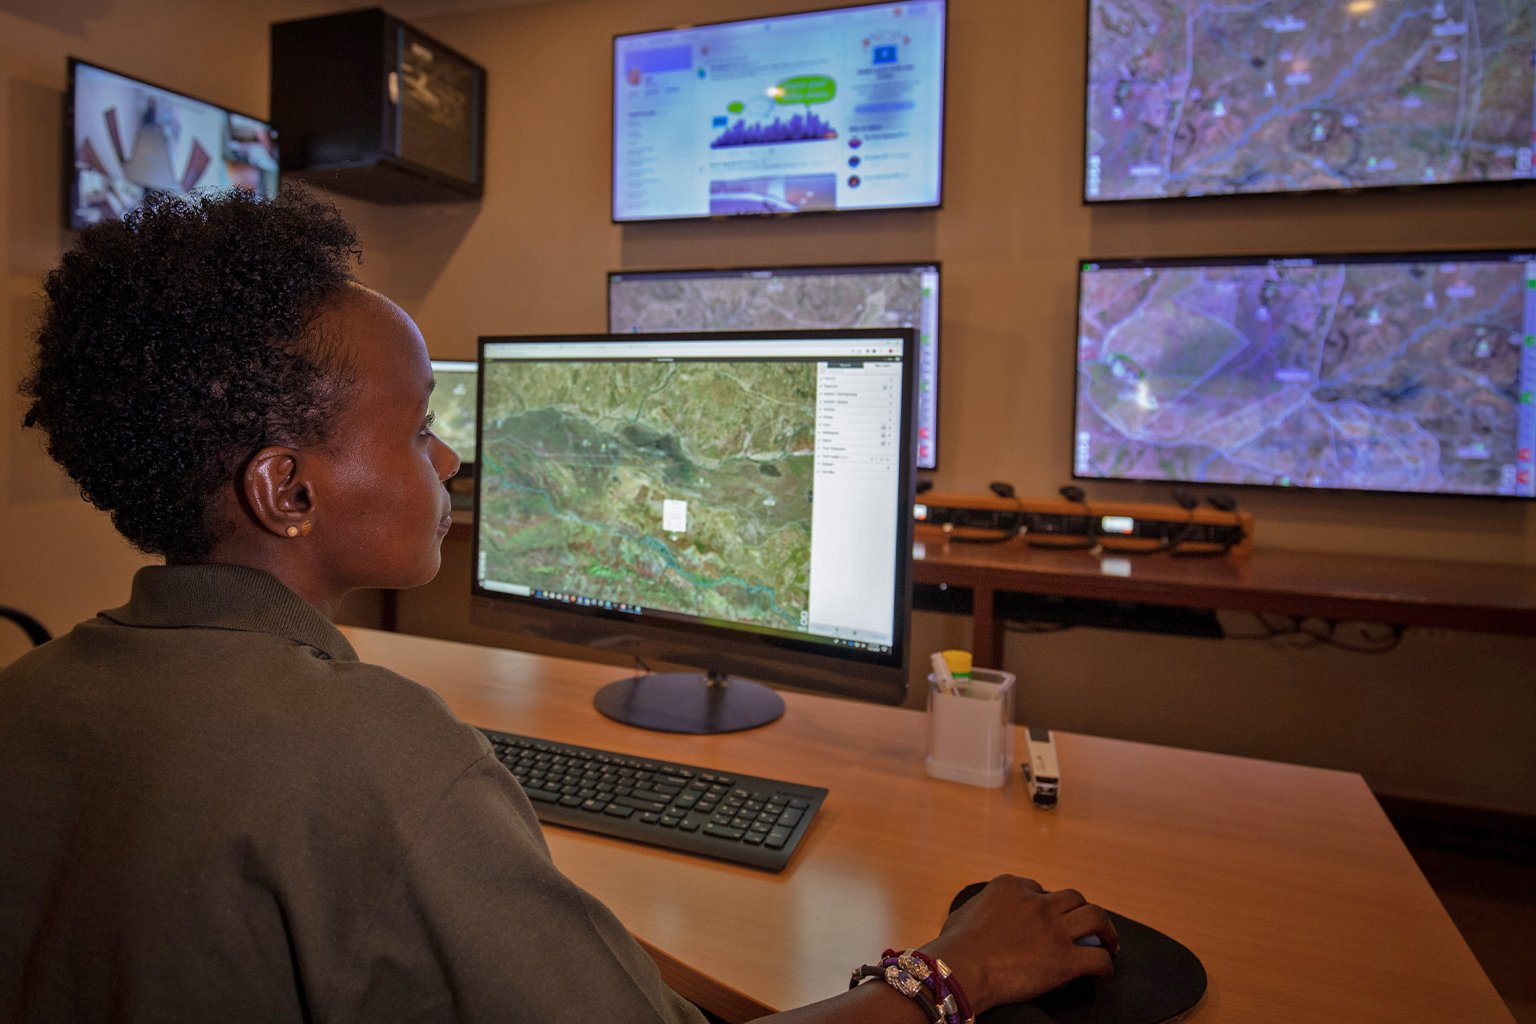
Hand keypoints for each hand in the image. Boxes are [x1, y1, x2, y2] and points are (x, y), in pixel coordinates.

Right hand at [921, 874, 1117, 1012]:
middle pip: (1073, 897)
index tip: (1046, 916)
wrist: (960, 967)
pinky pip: (1098, 958)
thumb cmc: (953, 945)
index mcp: (1010, 886)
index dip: (1045, 903)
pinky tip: (1105, 975)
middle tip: (1086, 925)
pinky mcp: (1064, 959)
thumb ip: (981, 907)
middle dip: (1080, 910)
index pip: (1037, 888)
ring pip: (1096, 918)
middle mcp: (1037, 902)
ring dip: (1106, 930)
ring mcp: (1053, 929)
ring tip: (1109, 942)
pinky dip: (1106, 966)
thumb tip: (982, 917)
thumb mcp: (964, 911)